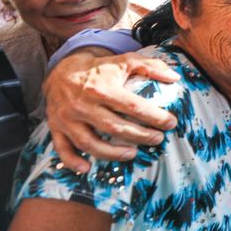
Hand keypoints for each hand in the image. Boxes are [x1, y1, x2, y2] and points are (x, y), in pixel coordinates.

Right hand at [45, 51, 179, 171]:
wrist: (61, 71)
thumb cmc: (99, 69)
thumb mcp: (124, 61)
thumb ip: (150, 66)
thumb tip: (174, 77)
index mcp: (102, 89)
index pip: (133, 106)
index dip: (154, 117)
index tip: (170, 123)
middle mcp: (83, 105)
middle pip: (114, 127)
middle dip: (139, 136)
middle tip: (157, 139)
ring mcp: (67, 118)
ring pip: (89, 143)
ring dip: (112, 153)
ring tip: (133, 154)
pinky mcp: (56, 127)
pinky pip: (62, 148)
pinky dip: (72, 161)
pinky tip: (87, 169)